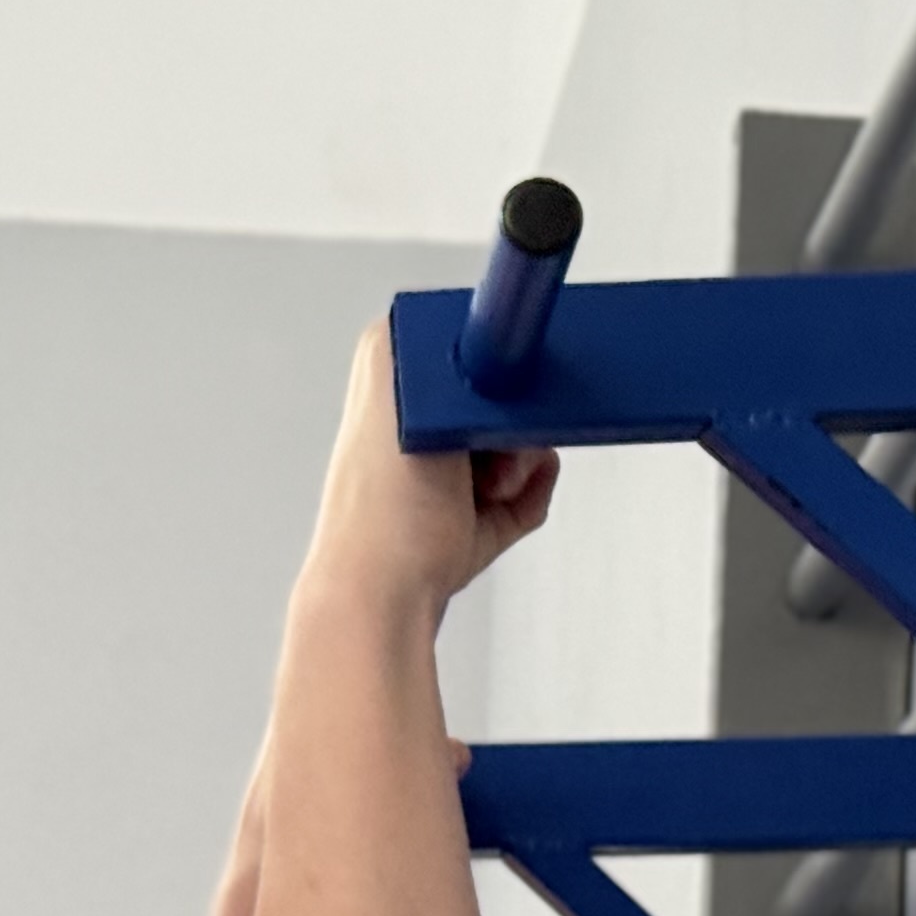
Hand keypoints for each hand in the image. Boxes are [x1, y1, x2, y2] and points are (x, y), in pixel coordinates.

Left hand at [297, 320, 560, 616]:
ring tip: (484, 494)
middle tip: (488, 456)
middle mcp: (423, 409)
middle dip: (514, 428)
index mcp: (398, 370)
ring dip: (520, 469)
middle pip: (511, 387)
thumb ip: (457, 357)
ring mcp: (454, 457)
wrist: (382, 599)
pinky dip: (525, 501)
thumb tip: (500, 316)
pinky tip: (492, 515)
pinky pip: (534, 482)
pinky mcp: (478, 501)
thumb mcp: (419, 403)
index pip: (478, 333)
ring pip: (527, 436)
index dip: (500, 364)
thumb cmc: (381, 515)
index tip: (503, 391)